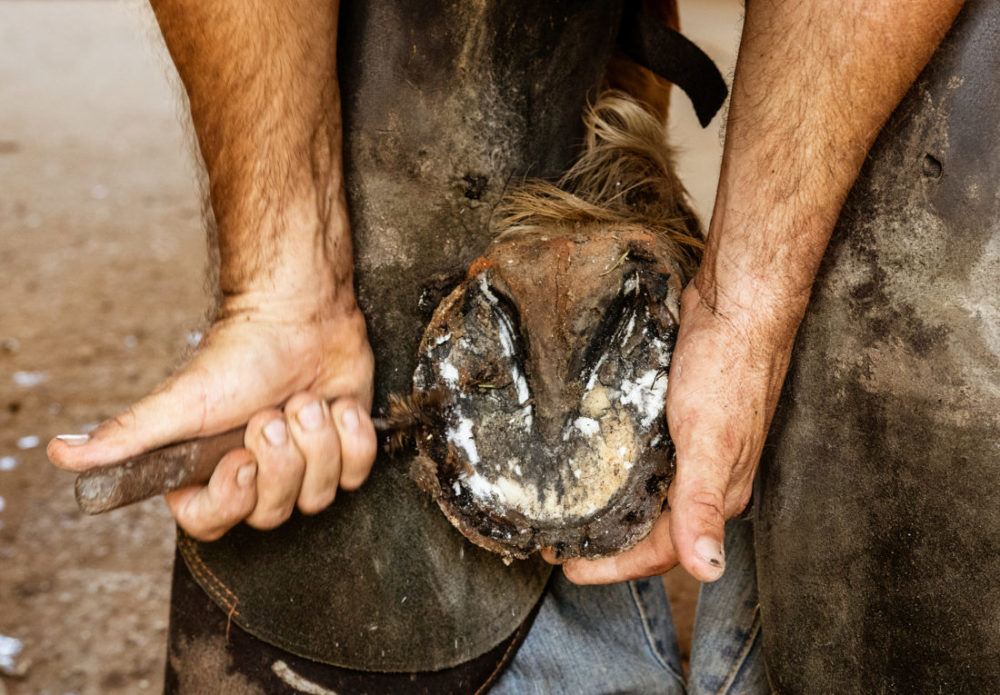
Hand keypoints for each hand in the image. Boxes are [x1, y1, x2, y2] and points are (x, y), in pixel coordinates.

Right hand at [47, 288, 376, 540]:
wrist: (302, 316)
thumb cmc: (241, 354)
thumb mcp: (180, 400)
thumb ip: (126, 434)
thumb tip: (60, 453)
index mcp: (210, 471)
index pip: (214, 523)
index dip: (233, 497)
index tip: (241, 459)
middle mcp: (256, 475)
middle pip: (274, 512)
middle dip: (280, 456)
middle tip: (273, 411)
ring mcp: (303, 464)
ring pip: (320, 495)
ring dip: (316, 439)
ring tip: (304, 399)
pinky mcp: (343, 448)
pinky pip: (358, 473)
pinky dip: (352, 434)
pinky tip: (337, 404)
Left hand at [560, 278, 794, 583]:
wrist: (738, 304)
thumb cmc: (729, 368)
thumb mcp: (709, 440)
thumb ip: (702, 506)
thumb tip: (708, 571)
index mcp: (718, 493)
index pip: (662, 552)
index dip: (615, 567)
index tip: (571, 572)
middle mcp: (708, 477)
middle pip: (655, 528)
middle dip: (610, 543)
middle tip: (562, 545)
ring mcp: (694, 447)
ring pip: (650, 495)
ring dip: (614, 510)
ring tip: (572, 512)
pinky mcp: (680, 418)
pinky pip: (649, 460)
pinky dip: (621, 471)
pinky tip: (596, 461)